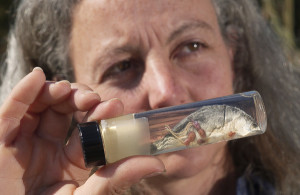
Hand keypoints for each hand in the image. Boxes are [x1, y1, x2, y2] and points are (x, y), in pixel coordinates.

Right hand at [0, 68, 164, 193]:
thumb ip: (118, 178)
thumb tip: (158, 163)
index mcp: (70, 160)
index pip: (88, 129)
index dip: (101, 115)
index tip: (116, 105)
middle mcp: (49, 146)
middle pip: (65, 111)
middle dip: (79, 98)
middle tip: (92, 97)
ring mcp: (25, 141)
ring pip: (41, 105)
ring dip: (56, 91)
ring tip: (68, 90)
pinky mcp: (2, 139)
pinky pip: (11, 111)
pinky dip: (23, 92)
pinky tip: (38, 76)